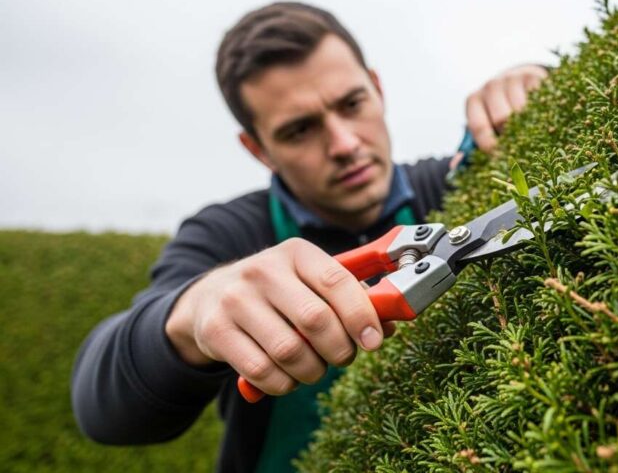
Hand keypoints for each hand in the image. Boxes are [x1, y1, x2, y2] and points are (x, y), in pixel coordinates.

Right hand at [165, 238, 393, 395]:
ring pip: (289, 351)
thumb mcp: (309, 282)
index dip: (361, 315)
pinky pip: (262, 371)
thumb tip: (387, 326)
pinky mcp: (216, 330)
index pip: (337, 281)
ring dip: (312, 371)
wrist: (209, 298)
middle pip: (316, 319)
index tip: (374, 340)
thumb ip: (349, 299)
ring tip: (314, 368)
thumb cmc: (277, 293)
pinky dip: (283, 384)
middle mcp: (263, 270)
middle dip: (339, 349)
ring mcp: (236, 299)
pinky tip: (286, 377)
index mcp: (296, 253)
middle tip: (343, 357)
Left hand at [465, 64, 547, 152]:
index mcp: (473, 101)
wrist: (516, 81)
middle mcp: (490, 87)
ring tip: (535, 137)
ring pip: (521, 108)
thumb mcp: (484, 124)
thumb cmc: (497, 111)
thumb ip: (473, 144)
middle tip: (521, 150)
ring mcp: (511, 79)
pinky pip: (537, 96)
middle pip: (501, 117)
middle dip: (512, 136)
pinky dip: (542, 111)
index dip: (490, 146)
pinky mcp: (532, 76)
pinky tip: (544, 120)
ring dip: (529, 125)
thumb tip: (456, 165)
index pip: (479, 127)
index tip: (502, 160)